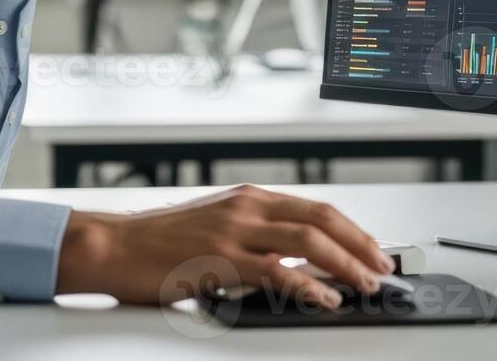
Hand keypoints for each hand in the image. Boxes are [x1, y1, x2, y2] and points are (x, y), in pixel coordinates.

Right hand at [54, 184, 393, 309]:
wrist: (114, 246)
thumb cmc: (158, 242)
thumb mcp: (216, 228)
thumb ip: (255, 238)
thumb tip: (297, 262)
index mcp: (249, 198)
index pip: (315, 208)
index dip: (351, 230)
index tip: (373, 249)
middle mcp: (246, 208)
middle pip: (321, 219)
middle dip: (359, 244)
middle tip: (381, 267)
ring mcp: (234, 232)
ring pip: (307, 241)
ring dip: (344, 264)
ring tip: (364, 283)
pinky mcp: (220, 261)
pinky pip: (276, 272)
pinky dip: (308, 285)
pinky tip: (324, 298)